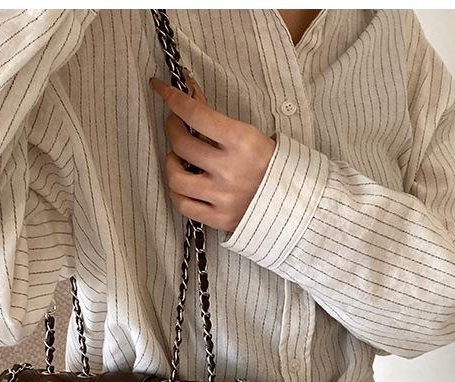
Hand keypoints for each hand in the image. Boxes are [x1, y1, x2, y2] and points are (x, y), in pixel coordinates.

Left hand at [150, 70, 275, 232]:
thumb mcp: (249, 134)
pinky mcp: (219, 218)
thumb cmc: (268, 163)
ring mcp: (223, 197)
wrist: (293, 201)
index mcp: (242, 142)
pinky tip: (183, 184)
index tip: (161, 89)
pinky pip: (183, 205)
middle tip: (176, 125)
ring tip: (178, 159)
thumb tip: (190, 93)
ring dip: (171, 163)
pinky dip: (177, 192)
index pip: (197, 115)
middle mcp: (230, 170)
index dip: (174, 99)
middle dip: (173, 129)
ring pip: (176, 178)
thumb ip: (216, 119)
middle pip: (181, 145)